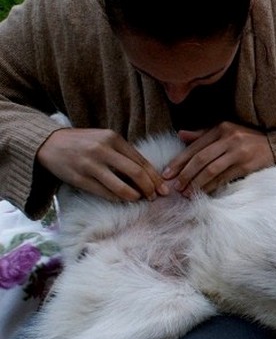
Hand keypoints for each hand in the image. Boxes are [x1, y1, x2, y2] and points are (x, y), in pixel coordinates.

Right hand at [37, 128, 166, 201]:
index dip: (155, 177)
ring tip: (140, 199)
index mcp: (113, 138)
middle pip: (136, 173)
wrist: (49, 143)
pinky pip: (105, 193)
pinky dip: (118, 199)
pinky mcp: (80, 178)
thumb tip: (149, 175)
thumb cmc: (84, 143)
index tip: (163, 188)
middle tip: (155, 197)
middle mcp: (103, 150)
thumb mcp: (105, 140)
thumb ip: (124, 154)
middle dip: (150, 188)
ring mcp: (90, 165)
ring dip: (135, 196)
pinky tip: (123, 200)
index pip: (141, 161)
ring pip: (122, 186)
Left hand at [163, 121, 274, 195]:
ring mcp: (239, 152)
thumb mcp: (226, 131)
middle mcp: (229, 138)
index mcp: (221, 128)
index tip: (167, 174)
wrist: (275, 146)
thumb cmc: (247, 139)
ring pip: (211, 170)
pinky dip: (211, 186)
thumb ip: (203, 135)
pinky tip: (203, 192)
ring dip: (196, 183)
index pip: (195, 146)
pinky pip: (224, 178)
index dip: (179, 161)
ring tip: (186, 193)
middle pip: (201, 159)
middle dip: (185, 174)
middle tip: (175, 187)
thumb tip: (180, 135)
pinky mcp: (246, 165)